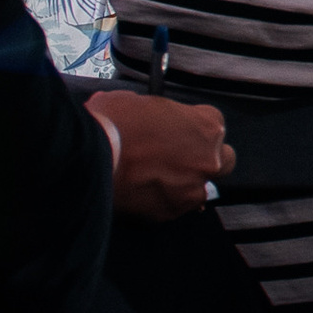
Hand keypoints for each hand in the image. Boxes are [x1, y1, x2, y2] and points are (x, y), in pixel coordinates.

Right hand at [89, 92, 231, 219]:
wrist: (90, 157)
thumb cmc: (111, 124)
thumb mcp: (135, 101)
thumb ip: (153, 110)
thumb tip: (137, 111)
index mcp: (206, 126)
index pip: (214, 124)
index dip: (193, 128)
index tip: (178, 132)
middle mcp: (208, 159)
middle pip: (222, 160)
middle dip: (203, 159)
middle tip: (176, 158)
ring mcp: (192, 189)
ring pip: (200, 189)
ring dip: (183, 184)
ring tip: (153, 179)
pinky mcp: (171, 212)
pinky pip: (174, 208)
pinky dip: (161, 202)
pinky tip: (142, 194)